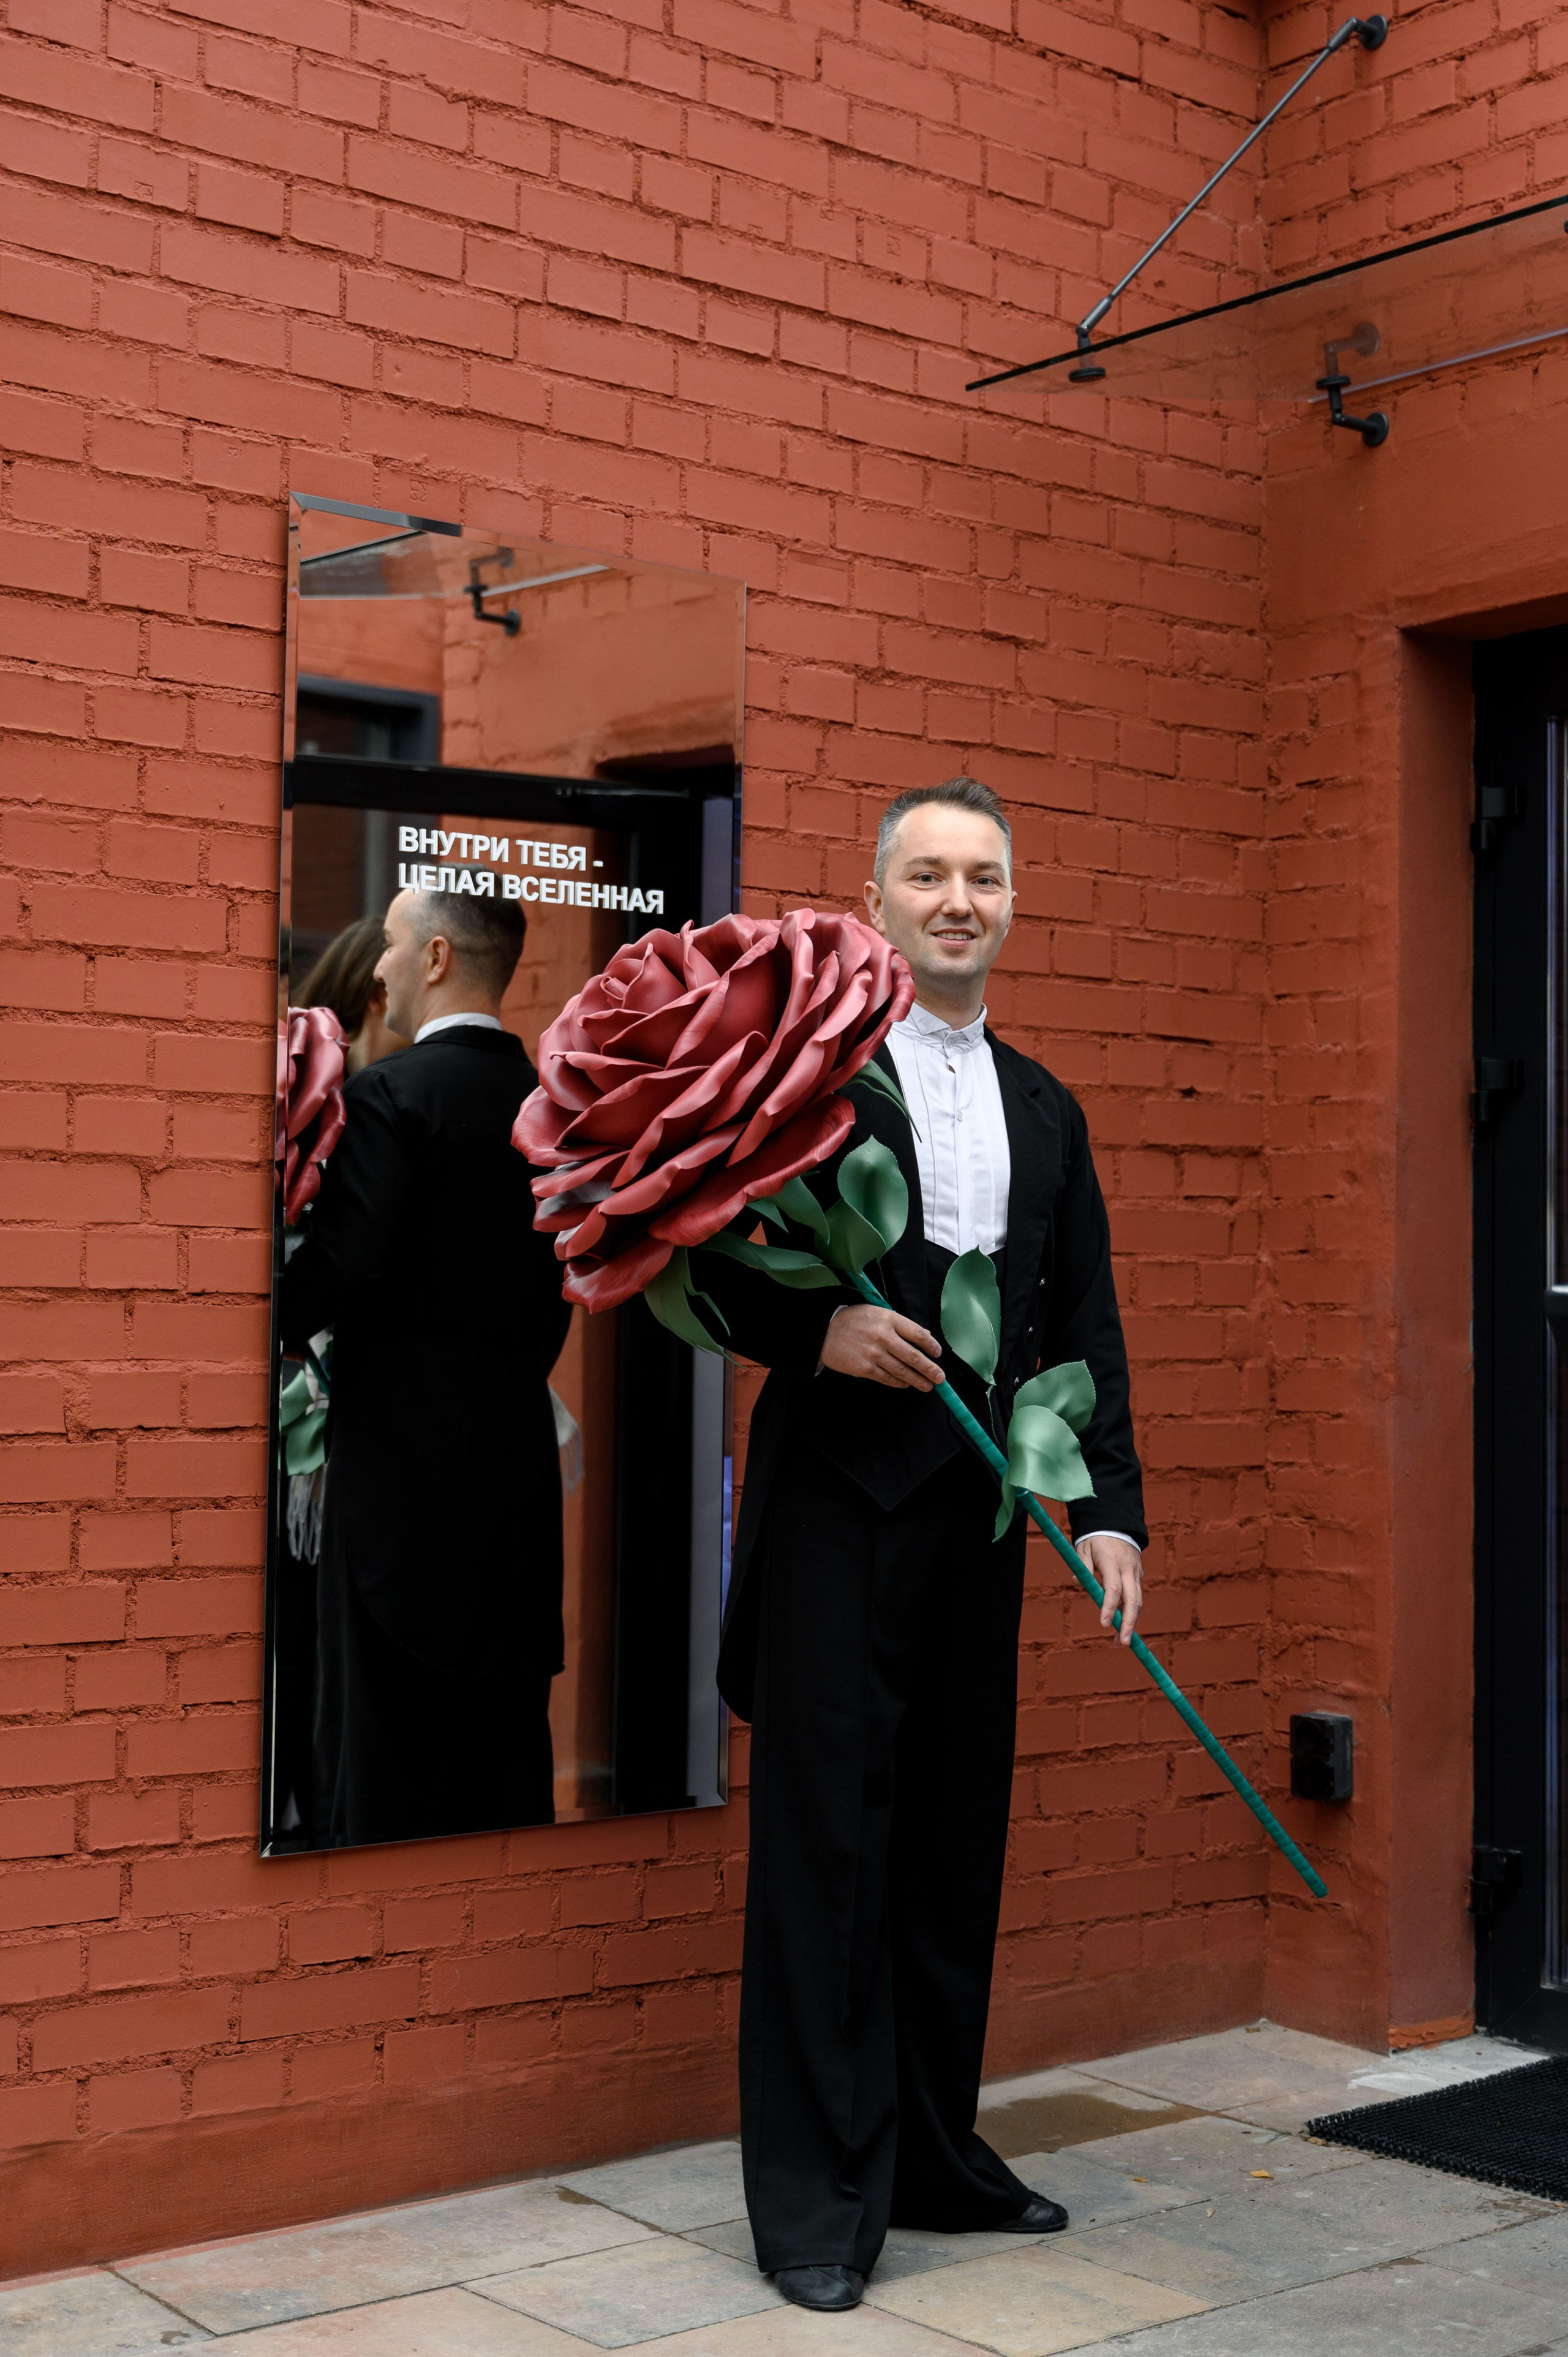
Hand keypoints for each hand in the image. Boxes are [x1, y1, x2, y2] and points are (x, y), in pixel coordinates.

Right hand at [819, 1304, 944, 1391]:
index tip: (938, 1353)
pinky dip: (899, 1383)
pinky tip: (906, 1384)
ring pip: (902, 1371)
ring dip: (918, 1380)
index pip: (917, 1334)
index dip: (931, 1346)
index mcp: (888, 1319)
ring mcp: (874, 1354)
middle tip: (940, 1378)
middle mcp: (883, 1336)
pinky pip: (887, 1378)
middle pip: (913, 1356)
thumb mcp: (877, 1313)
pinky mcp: (864, 1368)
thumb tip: (925, 1334)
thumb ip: (900, 1324)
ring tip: (928, 1386)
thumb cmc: (853, 1320)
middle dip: (930, 1369)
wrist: (824, 1331)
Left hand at [1077, 1533, 1142, 1645]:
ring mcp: (1136, 1572)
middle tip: (1122, 1642)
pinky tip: (1123, 1624)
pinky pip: (1137, 1596)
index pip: (1113, 1589)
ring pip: (1138, 1600)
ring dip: (1132, 1621)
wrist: (1117, 1523)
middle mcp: (1128, 1569)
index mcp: (1113, 1562)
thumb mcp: (1083, 1548)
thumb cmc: (1096, 1538)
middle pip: (1133, 1600)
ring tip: (1121, 1640)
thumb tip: (1077, 1583)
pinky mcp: (1139, 1575)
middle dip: (1129, 1623)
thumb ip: (1081, 1566)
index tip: (1103, 1624)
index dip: (1109, 1607)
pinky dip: (1132, 1611)